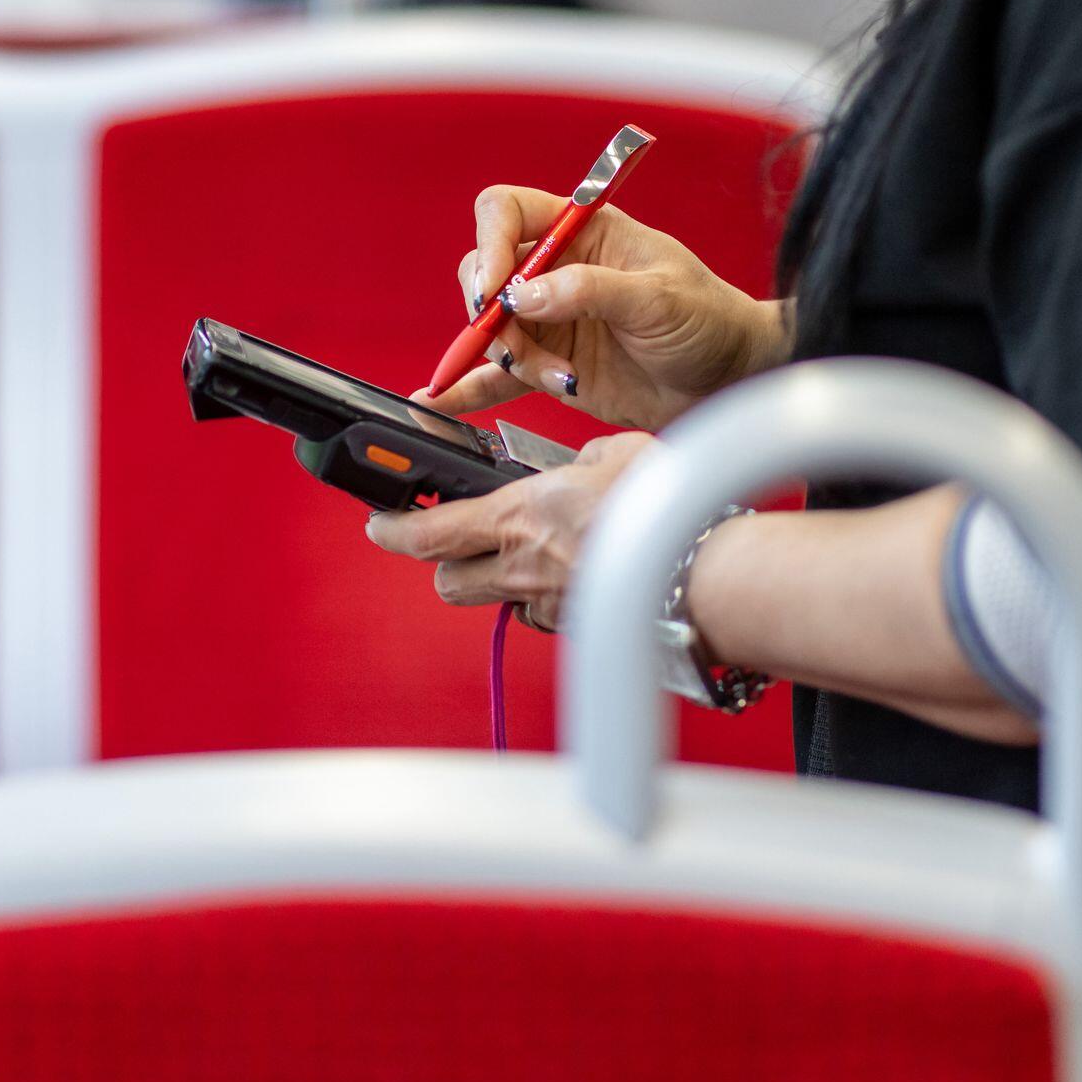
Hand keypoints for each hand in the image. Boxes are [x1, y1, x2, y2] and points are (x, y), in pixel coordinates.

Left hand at [363, 433, 654, 630]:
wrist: (703, 571)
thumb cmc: (663, 509)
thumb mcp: (613, 453)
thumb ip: (579, 461)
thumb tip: (577, 469)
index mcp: (518, 516)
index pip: (430, 533)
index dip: (393, 531)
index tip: (377, 524)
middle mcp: (522, 566)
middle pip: (448, 582)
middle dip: (444, 565)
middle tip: (456, 544)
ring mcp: (548, 604)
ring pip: (497, 602)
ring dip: (500, 583)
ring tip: (532, 557)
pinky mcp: (577, 627)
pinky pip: (545, 614)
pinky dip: (549, 597)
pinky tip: (579, 576)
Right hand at [416, 185, 789, 429]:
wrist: (731, 382)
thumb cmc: (710, 321)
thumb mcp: (656, 298)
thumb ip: (589, 291)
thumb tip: (523, 294)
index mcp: (584, 231)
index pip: (509, 212)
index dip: (491, 243)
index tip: (495, 286)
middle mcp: (559, 270)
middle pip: (486, 272)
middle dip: (491, 310)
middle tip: (514, 341)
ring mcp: (552, 320)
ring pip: (493, 329)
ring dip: (511, 358)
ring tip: (560, 379)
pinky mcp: (552, 366)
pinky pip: (499, 375)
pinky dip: (471, 387)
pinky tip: (443, 400)